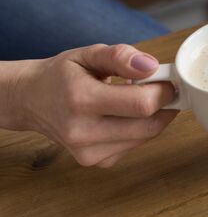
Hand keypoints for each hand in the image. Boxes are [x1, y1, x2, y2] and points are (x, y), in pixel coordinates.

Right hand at [9, 44, 176, 166]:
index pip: (142, 104)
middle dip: (164, 104)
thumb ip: (120, 56)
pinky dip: (140, 129)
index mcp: (81, 100)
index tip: (167, 79)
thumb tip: (151, 66)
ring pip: (146, 137)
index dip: (164, 91)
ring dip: (154, 116)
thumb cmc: (62, 75)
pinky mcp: (97, 162)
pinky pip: (136, 145)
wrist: (31, 101)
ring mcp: (89, 152)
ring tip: (137, 98)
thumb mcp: (88, 54)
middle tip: (162, 88)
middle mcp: (83, 132)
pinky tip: (124, 115)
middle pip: (150, 125)